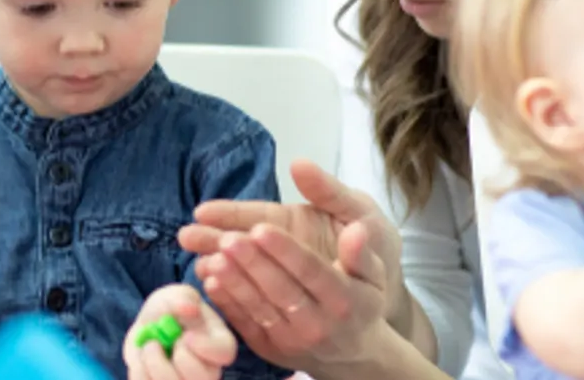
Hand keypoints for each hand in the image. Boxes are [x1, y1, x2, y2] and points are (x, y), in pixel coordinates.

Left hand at [123, 284, 235, 379]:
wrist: (149, 325)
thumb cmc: (170, 309)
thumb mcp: (175, 295)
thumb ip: (182, 297)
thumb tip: (189, 309)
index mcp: (217, 344)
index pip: (223, 353)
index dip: (206, 348)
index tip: (187, 336)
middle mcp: (207, 370)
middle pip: (202, 379)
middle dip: (180, 359)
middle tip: (169, 340)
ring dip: (157, 366)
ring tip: (150, 346)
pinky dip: (140, 373)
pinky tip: (140, 360)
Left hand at [178, 161, 396, 368]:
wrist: (352, 356)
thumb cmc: (359, 303)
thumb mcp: (373, 277)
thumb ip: (361, 253)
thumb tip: (357, 229)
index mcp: (343, 300)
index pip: (311, 271)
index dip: (285, 250)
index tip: (261, 228)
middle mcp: (318, 324)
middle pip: (280, 289)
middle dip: (253, 263)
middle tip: (228, 238)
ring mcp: (292, 340)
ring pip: (259, 307)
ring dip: (234, 282)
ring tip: (214, 255)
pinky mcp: (270, 350)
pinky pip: (245, 324)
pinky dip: (226, 303)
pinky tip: (210, 279)